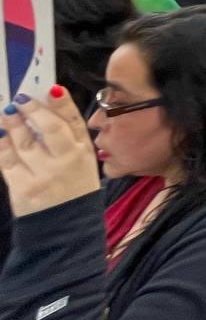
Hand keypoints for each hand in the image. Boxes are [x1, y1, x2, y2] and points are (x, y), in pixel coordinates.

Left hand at [0, 88, 99, 217]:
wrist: (66, 231)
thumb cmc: (74, 190)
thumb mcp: (83, 163)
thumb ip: (68, 139)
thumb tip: (43, 113)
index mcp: (83, 153)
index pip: (73, 122)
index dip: (63, 103)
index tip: (51, 88)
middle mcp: (66, 162)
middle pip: (49, 129)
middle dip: (33, 110)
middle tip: (21, 99)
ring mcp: (43, 176)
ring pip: (24, 143)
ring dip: (13, 124)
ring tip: (6, 112)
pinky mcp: (22, 188)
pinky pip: (7, 161)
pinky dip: (1, 145)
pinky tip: (0, 135)